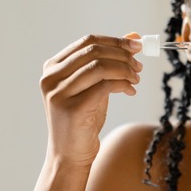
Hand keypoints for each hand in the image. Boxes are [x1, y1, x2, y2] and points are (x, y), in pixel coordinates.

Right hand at [40, 33, 141, 167]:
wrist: (70, 154)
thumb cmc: (83, 118)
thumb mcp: (96, 85)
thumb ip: (109, 61)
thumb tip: (133, 36)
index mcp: (53, 67)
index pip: (87, 42)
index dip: (115, 41)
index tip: (137, 46)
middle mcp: (51, 78)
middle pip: (94, 52)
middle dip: (123, 55)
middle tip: (139, 66)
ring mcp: (59, 93)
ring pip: (100, 67)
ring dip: (124, 70)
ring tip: (136, 79)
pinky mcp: (72, 108)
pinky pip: (104, 86)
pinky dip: (122, 84)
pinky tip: (130, 91)